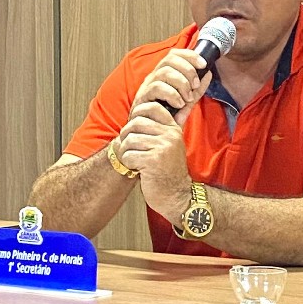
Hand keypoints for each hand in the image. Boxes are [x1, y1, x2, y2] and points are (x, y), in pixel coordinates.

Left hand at [117, 101, 190, 223]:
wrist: (177, 195)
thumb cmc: (168, 171)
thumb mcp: (170, 146)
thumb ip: (160, 129)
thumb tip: (138, 112)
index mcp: (174, 129)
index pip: (152, 107)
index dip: (137, 114)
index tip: (134, 127)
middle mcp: (170, 135)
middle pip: (136, 123)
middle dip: (126, 135)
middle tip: (129, 146)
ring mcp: (163, 147)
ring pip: (130, 139)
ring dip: (125, 151)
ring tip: (132, 159)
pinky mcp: (153, 161)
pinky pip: (128, 154)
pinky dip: (127, 162)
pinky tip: (135, 168)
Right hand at [130, 49, 211, 125]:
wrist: (152, 140)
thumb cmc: (166, 120)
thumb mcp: (185, 103)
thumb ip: (196, 90)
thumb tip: (208, 74)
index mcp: (162, 76)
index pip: (173, 55)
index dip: (189, 55)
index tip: (203, 64)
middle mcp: (153, 78)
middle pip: (168, 60)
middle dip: (187, 70)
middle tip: (195, 85)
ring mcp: (146, 88)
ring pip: (163, 72)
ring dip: (180, 83)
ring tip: (187, 98)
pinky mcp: (141, 99)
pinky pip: (156, 88)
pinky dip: (172, 94)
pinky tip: (179, 104)